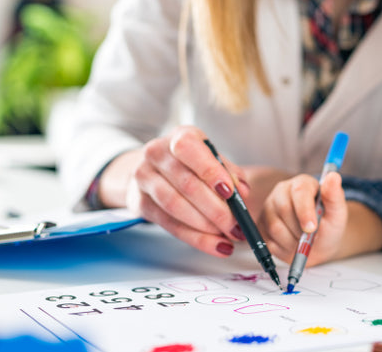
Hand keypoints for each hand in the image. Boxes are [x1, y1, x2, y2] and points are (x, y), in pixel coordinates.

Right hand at [97, 125, 250, 256]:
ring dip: (205, 227)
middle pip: (186, 184)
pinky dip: (195, 238)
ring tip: (227, 237)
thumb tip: (243, 193)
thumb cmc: (189, 162)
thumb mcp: (210, 158)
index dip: (210, 172)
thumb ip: (229, 172)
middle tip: (236, 226)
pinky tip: (214, 245)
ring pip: (175, 206)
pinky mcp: (139, 203)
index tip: (231, 193)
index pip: (189, 149)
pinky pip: (169, 224)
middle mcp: (157, 153)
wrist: (151, 168)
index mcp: (179, 136)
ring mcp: (144, 177)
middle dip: (216, 209)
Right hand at [260, 172, 347, 266]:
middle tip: (311, 237)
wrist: (319, 245)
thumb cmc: (329, 226)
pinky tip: (292, 244)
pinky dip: (283, 248)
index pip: (299, 191)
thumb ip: (335, 195)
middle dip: (300, 229)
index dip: (304, 211)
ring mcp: (269, 208)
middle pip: (284, 209)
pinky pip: (268, 241)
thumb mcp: (337, 212)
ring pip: (275, 227)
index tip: (312, 228)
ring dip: (292, 241)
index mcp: (302, 183)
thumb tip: (333, 176)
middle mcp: (282, 192)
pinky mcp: (261, 225)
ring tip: (303, 240)